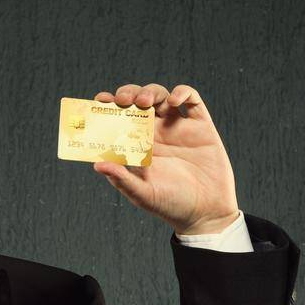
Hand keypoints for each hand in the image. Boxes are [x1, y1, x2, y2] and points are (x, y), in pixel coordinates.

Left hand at [91, 83, 240, 234]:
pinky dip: (182, 93)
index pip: (120, 118)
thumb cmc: (172, 206)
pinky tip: (174, 101)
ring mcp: (178, 128)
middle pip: (138, 101)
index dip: (109, 105)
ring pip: (161, 96)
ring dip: (151, 92)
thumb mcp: (143, 195)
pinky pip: (192, 100)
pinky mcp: (201, 127)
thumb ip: (122, 180)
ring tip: (145, 102)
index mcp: (138, 146)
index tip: (100, 100)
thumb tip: (97, 165)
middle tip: (123, 100)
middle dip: (129, 94)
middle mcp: (156, 133)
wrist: (206, 213)